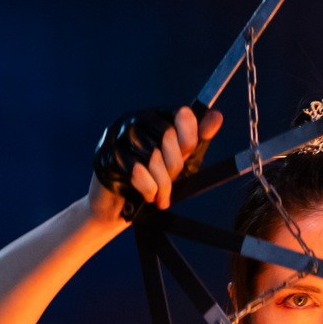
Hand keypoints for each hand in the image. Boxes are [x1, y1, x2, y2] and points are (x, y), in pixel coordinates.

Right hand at [88, 104, 220, 222]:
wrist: (119, 209)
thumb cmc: (151, 181)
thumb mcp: (181, 160)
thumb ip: (197, 139)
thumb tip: (217, 116)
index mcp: (154, 117)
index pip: (180, 114)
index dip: (189, 137)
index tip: (189, 154)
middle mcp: (134, 120)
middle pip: (167, 136)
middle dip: (175, 167)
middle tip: (172, 182)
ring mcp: (117, 136)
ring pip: (153, 156)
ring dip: (162, 183)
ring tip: (160, 195)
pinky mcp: (105, 155)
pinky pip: (137, 171)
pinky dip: (148, 189)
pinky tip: (148, 195)